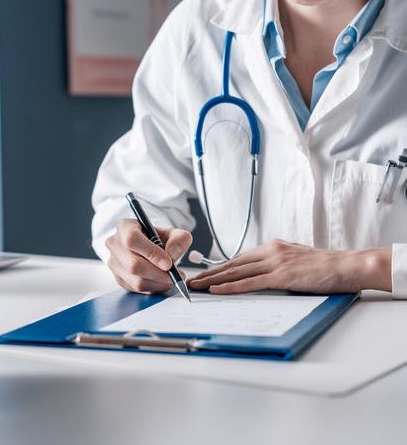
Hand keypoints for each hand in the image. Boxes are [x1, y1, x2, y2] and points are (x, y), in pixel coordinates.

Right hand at [105, 218, 191, 293]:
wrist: (149, 247)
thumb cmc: (158, 238)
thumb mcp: (173, 233)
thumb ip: (179, 240)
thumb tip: (172, 255)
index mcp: (124, 227)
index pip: (132, 239)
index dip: (151, 253)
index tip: (168, 263)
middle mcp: (114, 244)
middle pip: (133, 265)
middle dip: (158, 273)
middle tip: (175, 275)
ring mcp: (114, 263)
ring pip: (136, 280)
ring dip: (158, 283)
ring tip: (172, 278)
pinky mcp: (118, 278)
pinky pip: (136, 289)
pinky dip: (153, 288)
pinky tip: (162, 282)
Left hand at [188, 239, 391, 294]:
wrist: (347, 265)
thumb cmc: (325, 266)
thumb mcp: (296, 260)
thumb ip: (277, 263)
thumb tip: (263, 274)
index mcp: (272, 247)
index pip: (238, 259)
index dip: (218, 267)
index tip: (203, 274)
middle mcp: (269, 252)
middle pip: (231, 264)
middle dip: (208, 273)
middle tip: (190, 281)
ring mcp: (274, 263)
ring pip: (235, 272)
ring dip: (212, 280)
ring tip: (195, 286)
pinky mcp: (281, 276)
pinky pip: (249, 283)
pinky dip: (229, 287)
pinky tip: (215, 290)